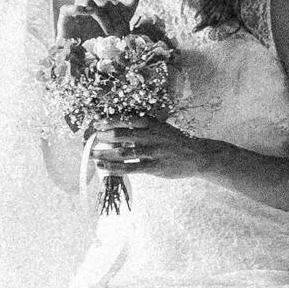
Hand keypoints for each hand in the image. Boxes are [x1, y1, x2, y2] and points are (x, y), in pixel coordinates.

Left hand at [87, 120, 218, 184]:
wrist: (196, 155)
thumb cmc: (175, 141)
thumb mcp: (161, 128)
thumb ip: (144, 128)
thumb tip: (120, 129)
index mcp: (151, 123)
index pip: (126, 119)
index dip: (109, 121)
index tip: (97, 123)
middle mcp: (150, 136)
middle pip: (121, 135)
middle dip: (104, 137)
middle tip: (92, 140)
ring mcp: (152, 152)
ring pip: (123, 152)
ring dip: (105, 154)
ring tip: (92, 155)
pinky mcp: (154, 166)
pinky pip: (130, 168)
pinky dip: (115, 167)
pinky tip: (104, 168)